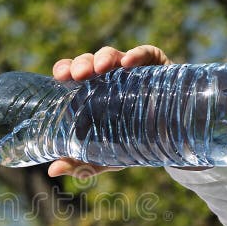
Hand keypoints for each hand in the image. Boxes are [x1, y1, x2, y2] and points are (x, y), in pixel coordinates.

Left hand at [48, 45, 171, 177]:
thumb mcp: (106, 156)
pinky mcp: (156, 66)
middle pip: (90, 62)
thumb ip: (81, 163)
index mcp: (90, 91)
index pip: (73, 74)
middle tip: (79, 74)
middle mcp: (108, 77)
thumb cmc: (132, 144)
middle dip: (82, 63)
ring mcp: (132, 69)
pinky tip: (128, 62)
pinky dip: (136, 55)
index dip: (65, 69)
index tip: (60, 76)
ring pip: (113, 56)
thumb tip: (53, 170)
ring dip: (104, 57)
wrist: (173, 142)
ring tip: (101, 67)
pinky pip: (146, 55)